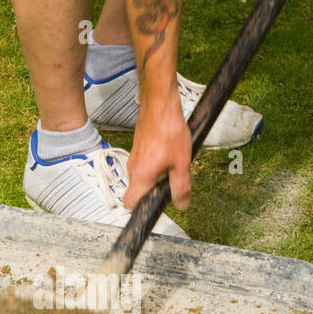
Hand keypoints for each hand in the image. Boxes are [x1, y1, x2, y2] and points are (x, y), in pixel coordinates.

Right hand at [124, 87, 191, 210]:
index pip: (131, 203)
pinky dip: (157, 164)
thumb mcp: (181, 163)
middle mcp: (133, 169)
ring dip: (158, 175)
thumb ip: (181, 187)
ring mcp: (134, 158)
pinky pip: (145, 165)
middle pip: (140, 190)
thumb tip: (181, 204)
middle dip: (156, 189)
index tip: (154, 208)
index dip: (142, 209)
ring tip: (173, 162)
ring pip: (144, 177)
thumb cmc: (169, 129)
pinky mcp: (138, 149)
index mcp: (141, 176)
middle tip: (172, 180)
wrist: (160, 104)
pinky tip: (169, 152)